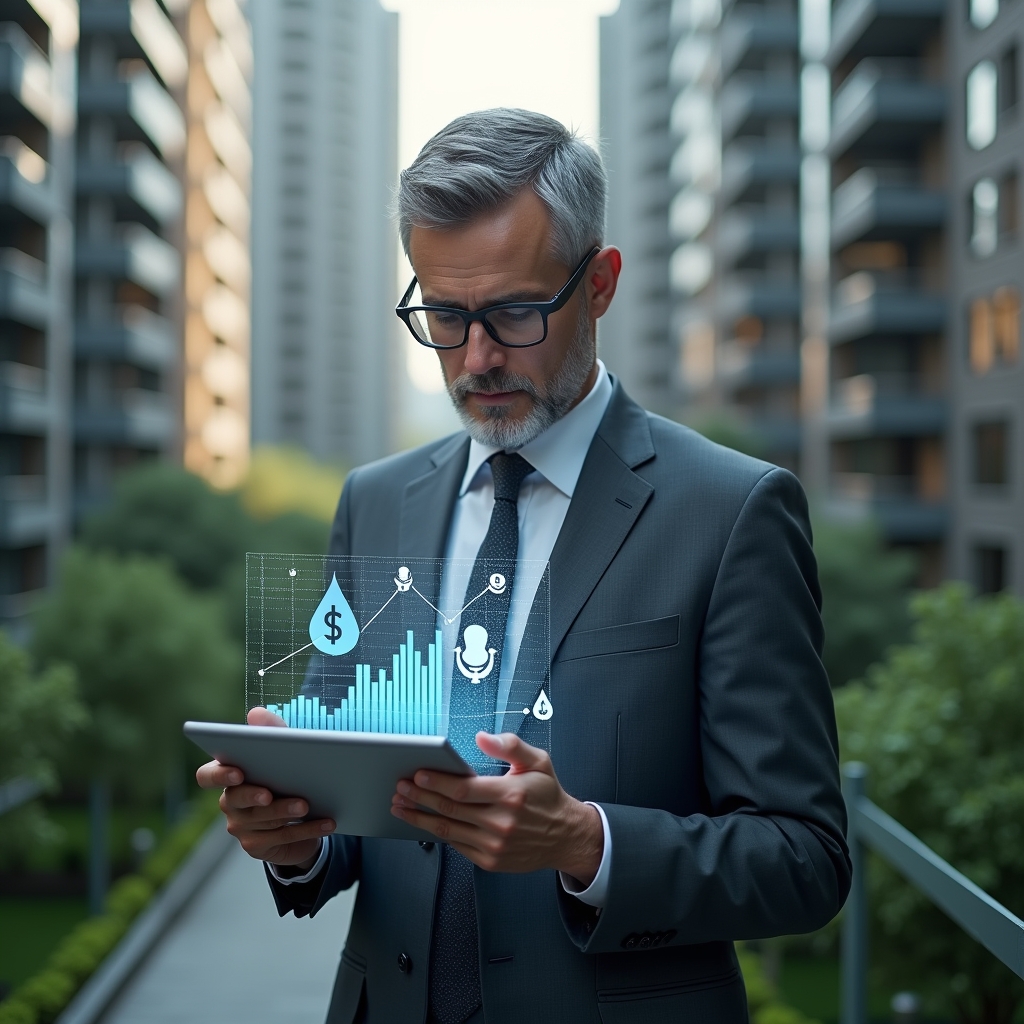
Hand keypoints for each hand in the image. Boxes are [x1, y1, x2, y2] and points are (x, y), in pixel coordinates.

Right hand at [195, 707, 334, 870]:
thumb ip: (272, 731)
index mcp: (228, 775)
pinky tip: (327, 822)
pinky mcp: (257, 845)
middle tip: (269, 794)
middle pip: (234, 799)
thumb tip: (256, 713)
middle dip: (253, 795)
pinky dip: (307, 829)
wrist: (300, 816)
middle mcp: (229, 802)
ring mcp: (241, 826)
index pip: (207, 776)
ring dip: (285, 811)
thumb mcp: (283, 751)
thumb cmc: (286, 774)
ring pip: (261, 819)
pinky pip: (282, 838)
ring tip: (306, 804)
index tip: (238, 771)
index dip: (218, 774)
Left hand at [390, 732, 603, 883]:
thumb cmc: (548, 796)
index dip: (436, 782)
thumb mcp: (538, 762)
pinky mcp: (489, 860)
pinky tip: (424, 822)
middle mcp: (501, 822)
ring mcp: (494, 845)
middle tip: (400, 788)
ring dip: (419, 817)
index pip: (463, 789)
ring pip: (447, 830)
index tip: (417, 774)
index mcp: (510, 795)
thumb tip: (482, 737)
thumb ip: (511, 745)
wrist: (565, 836)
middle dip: (419, 797)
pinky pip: (456, 845)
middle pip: (449, 809)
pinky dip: (437, 833)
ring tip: (401, 806)